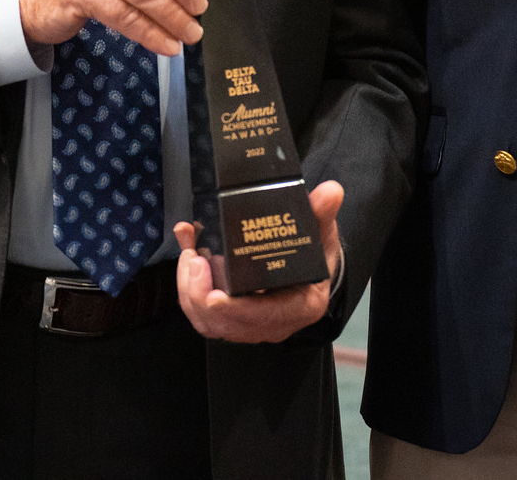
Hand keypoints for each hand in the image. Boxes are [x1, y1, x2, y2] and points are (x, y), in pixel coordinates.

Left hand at [173, 180, 343, 342]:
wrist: (309, 266)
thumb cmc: (314, 251)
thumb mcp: (321, 231)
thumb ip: (322, 212)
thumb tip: (330, 191)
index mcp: (299, 307)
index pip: (264, 317)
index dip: (236, 310)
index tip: (213, 296)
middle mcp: (273, 323)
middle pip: (227, 324)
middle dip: (201, 295)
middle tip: (194, 258)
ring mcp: (249, 324)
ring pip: (209, 322)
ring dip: (190, 291)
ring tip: (188, 253)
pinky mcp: (231, 317)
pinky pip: (202, 313)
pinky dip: (187, 287)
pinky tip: (186, 253)